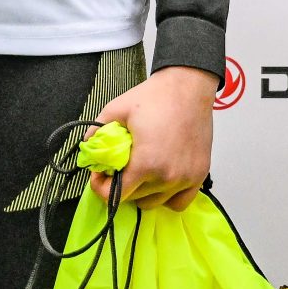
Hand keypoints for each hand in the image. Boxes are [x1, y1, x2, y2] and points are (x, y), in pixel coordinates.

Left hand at [89, 66, 216, 210]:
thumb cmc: (155, 96)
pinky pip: (178, 203)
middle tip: (120, 168)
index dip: (100, 187)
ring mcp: (186, 178)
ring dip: (142, 192)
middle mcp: (167, 177)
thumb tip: (87, 148)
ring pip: (154, 203)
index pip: (114, 196)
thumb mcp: (117, 109)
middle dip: (120, 187)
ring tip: (141, 172)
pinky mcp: (199, 175)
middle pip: (133, 199)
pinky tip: (161, 181)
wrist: (189, 85)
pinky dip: (167, 197)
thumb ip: (97, 132)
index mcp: (146, 164)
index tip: (101, 174)